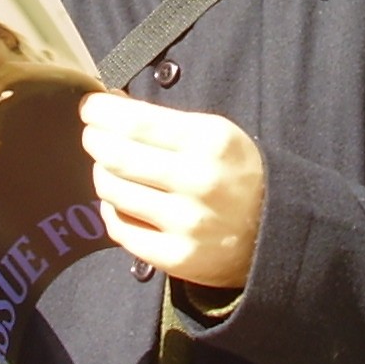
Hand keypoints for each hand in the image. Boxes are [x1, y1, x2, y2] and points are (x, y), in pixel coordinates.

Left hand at [80, 91, 264, 289]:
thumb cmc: (238, 174)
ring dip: (101, 173)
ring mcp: (186, 222)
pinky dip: (110, 210)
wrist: (275, 234)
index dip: (102, 112)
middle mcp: (198, 180)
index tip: (90, 106)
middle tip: (91, 134)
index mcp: (211, 141)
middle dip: (94, 139)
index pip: (136, 122)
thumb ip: (167, 124)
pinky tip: (118, 201)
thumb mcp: (217, 135)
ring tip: (107, 166)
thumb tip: (110, 107)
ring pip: (113, 190)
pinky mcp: (176, 257)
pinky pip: (120, 229)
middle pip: (117, 155)